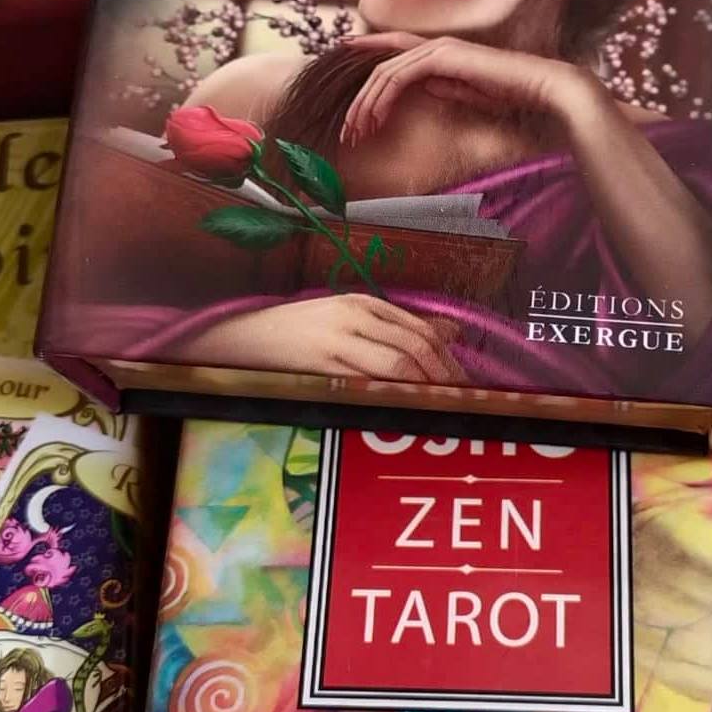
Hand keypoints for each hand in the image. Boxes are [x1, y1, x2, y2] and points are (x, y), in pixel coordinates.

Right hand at [193, 296, 463, 384]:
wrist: (247, 337)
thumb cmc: (301, 331)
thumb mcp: (350, 319)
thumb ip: (397, 326)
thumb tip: (452, 332)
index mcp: (363, 303)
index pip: (419, 329)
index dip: (447, 357)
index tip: (464, 382)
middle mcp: (354, 317)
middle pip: (415, 345)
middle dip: (444, 374)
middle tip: (461, 400)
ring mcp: (337, 341)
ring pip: (397, 364)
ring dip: (426, 387)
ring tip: (441, 406)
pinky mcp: (321, 367)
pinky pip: (368, 383)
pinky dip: (394, 395)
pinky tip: (407, 408)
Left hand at [339, 34, 597, 147]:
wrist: (538, 87)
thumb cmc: (510, 92)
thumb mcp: (468, 92)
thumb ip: (445, 86)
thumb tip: (424, 86)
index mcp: (440, 51)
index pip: (392, 50)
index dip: (365, 53)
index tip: (341, 67)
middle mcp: (434, 45)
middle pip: (381, 66)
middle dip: (359, 99)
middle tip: (347, 130)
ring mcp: (437, 49)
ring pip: (384, 73)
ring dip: (366, 104)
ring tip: (356, 131)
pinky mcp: (441, 58)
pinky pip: (399, 77)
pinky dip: (382, 98)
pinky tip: (375, 118)